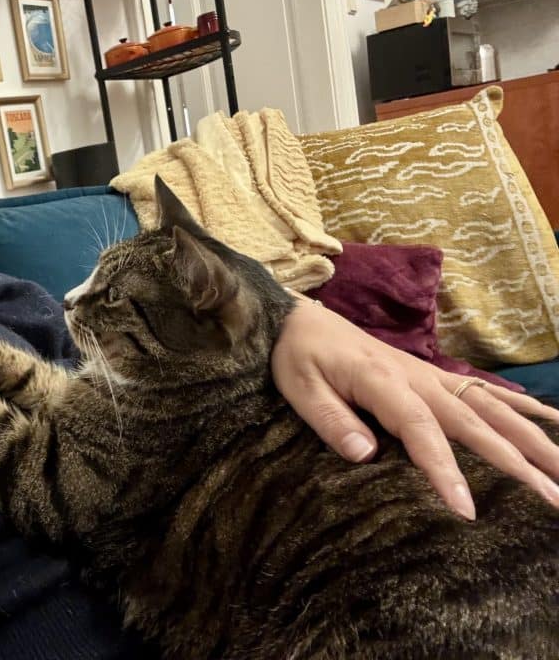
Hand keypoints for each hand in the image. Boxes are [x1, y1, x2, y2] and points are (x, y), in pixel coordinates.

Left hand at [271, 298, 558, 519]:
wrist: (300, 320)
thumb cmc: (297, 357)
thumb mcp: (300, 387)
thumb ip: (330, 420)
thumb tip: (364, 455)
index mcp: (384, 383)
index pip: (421, 431)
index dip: (446, 470)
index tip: (467, 509)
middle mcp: (418, 379)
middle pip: (476, 422)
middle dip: (518, 462)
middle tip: (554, 498)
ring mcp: (432, 376)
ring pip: (492, 409)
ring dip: (533, 439)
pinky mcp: (434, 377)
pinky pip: (486, 392)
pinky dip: (521, 408)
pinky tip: (553, 423)